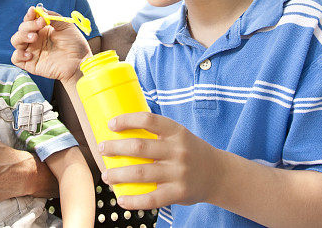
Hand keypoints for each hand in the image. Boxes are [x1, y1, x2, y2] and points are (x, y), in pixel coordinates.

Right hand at [10, 6, 91, 81]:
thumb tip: (40, 10)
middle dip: (29, 24)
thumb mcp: (66, 25)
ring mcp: (32, 50)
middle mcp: (35, 39)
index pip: (30, 19)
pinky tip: (30, 54)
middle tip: (41, 24)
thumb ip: (53, 17)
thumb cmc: (75, 44)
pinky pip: (15, 58)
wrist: (79, 62)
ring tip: (34, 37)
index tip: (34, 11)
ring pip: (16, 40)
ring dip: (21, 36)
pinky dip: (18, 54)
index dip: (30, 15)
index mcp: (42, 29)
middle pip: (22, 28)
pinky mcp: (30, 63)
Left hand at [100, 112, 219, 209]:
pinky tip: (121, 199)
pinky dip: (134, 200)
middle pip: (140, 147)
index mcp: (177, 132)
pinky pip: (152, 199)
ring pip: (141, 173)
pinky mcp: (179, 193)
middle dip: (116, 148)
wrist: (219, 174)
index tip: (110, 124)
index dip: (127, 120)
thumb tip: (123, 130)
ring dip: (119, 175)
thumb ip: (158, 134)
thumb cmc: (191, 152)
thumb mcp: (180, 136)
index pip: (149, 120)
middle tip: (101, 149)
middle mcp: (178, 151)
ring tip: (106, 175)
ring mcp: (178, 173)